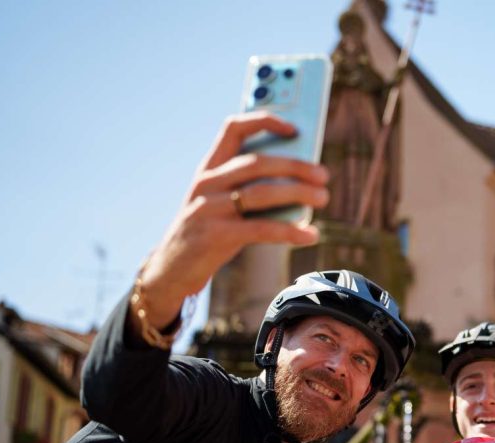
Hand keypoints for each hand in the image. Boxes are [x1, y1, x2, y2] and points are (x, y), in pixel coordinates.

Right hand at [139, 112, 329, 326]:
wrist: (171, 268)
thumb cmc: (207, 232)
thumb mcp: (219, 202)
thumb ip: (248, 188)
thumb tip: (300, 182)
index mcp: (208, 168)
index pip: (233, 129)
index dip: (264, 121)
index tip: (293, 128)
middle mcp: (207, 183)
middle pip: (257, 163)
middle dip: (295, 166)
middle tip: (323, 175)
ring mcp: (209, 209)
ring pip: (261, 193)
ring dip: (298, 193)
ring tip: (322, 198)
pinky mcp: (216, 236)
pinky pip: (261, 229)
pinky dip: (290, 231)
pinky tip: (310, 235)